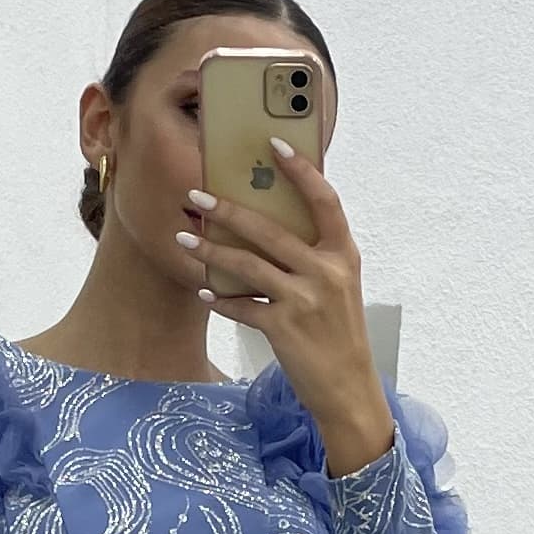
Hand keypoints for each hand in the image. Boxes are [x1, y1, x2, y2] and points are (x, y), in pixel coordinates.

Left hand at [180, 146, 395, 472]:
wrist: (349, 389)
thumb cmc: (339, 335)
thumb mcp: (338, 288)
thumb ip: (313, 256)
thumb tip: (265, 227)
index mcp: (343, 254)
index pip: (324, 200)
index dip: (300, 170)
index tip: (274, 144)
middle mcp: (326, 272)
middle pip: (269, 229)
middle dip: (228, 211)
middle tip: (197, 197)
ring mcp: (305, 300)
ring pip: (247, 265)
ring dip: (210, 251)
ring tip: (184, 239)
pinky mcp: (284, 328)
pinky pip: (242, 307)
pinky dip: (220, 300)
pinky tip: (203, 293)